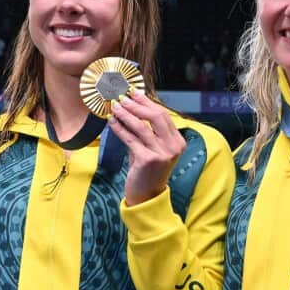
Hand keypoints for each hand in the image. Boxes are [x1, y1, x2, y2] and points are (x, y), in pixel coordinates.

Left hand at [107, 89, 186, 206]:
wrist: (146, 196)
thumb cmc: (147, 171)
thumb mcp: (151, 148)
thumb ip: (147, 131)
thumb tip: (131, 106)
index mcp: (178, 141)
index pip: (163, 115)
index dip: (147, 102)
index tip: (134, 93)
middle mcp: (173, 146)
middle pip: (157, 116)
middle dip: (138, 105)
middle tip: (123, 97)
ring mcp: (162, 153)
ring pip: (142, 126)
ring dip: (126, 114)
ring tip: (115, 107)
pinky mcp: (148, 160)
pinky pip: (131, 139)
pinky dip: (120, 128)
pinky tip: (111, 122)